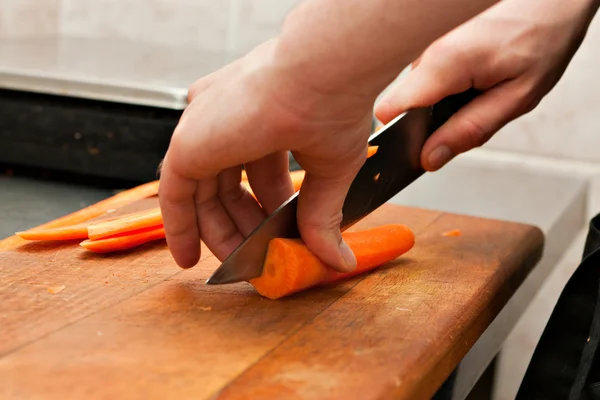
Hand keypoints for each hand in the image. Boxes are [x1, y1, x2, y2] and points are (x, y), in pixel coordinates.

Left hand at [158, 39, 374, 271]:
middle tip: (260, 260)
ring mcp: (203, 129)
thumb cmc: (334, 104)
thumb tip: (339, 259)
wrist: (322, 73)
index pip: (257, 174)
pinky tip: (188, 259)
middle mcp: (226, 118)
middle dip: (245, 228)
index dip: (267, 211)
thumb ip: (322, 215)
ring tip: (239, 268)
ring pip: (201, 194)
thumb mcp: (331, 170)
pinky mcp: (187, 145)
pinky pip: (175, 196)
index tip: (277, 239)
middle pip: (227, 187)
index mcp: (260, 116)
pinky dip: (181, 228)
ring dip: (219, 235)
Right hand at [375, 0, 598, 170]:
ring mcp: (430, 48)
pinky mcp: (436, 47)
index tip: (419, 151)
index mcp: (444, 64)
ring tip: (481, 96)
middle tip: (471, 119)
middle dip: (428, 126)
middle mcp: (428, 53)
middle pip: (403, 107)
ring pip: (416, 96)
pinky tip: (476, 85)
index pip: (389, 111)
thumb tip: (429, 157)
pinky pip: (428, 83)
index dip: (399, 138)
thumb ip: (469, 131)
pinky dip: (448, 94)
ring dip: (442, 109)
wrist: (551, 0)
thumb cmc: (542, 40)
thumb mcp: (515, 99)